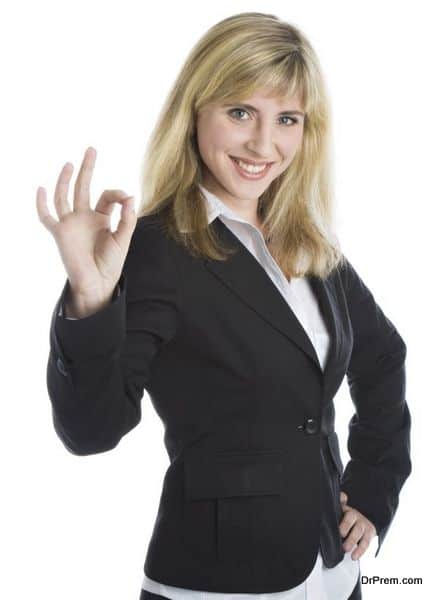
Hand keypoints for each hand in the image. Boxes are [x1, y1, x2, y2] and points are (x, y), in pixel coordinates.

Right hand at [36, 146, 136, 303]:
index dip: (117, 193)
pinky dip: (42, 204)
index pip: (107, 196)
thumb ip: (127, 219)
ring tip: (71, 163)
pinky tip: (42, 189)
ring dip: (67, 180)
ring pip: (65, 196)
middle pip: (84, 187)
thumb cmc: (111, 263)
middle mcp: (85, 217)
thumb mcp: (124, 239)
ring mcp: (71, 223)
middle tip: (91, 150)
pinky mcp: (60, 233)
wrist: (98, 282)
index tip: (126, 198)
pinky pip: (46, 216)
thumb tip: (130, 196)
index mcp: (102, 218)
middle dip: (87, 169)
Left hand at [339, 491, 376, 559]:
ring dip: (355, 545)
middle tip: (343, 546)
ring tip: (348, 552)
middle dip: (350, 536)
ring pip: (361, 536)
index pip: (348, 516)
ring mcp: (364, 526)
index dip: (345, 524)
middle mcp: (358, 518)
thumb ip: (340, 503)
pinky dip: (361, 551)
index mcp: (349, 512)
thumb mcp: (341, 509)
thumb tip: (341, 496)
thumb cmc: (347, 515)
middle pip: (356, 528)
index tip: (341, 533)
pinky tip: (355, 556)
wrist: (362, 517)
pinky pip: (366, 544)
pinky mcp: (370, 534)